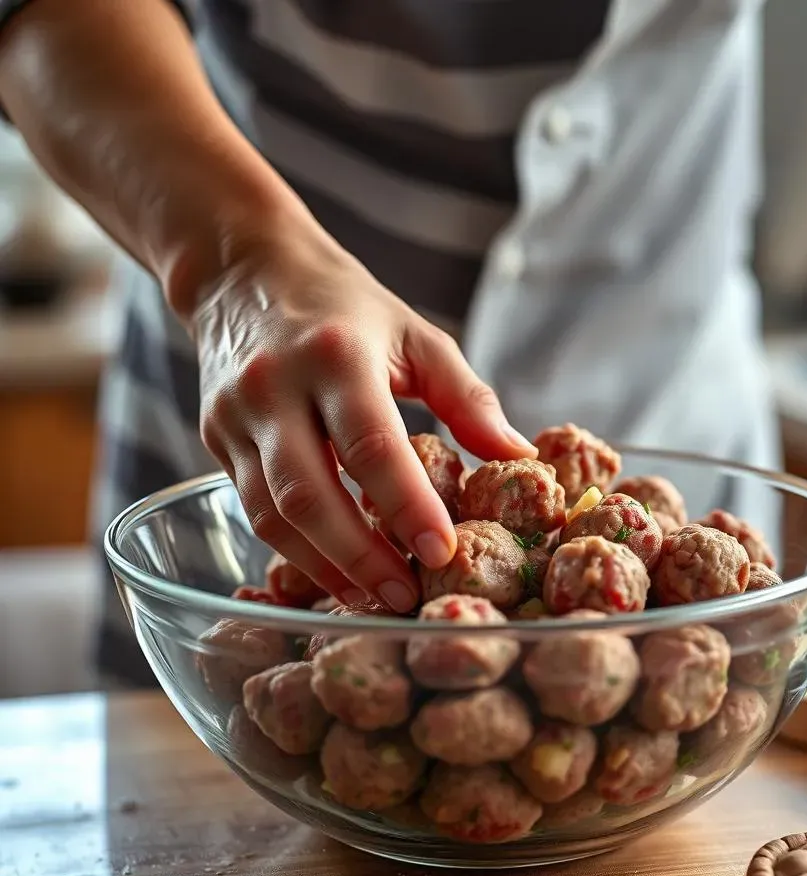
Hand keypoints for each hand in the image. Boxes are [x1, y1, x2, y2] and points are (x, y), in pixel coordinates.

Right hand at [191, 221, 535, 610]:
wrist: (244, 273)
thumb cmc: (345, 307)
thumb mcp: (415, 335)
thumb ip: (467, 398)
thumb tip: (518, 456)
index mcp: (336, 354)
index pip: (371, 446)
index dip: (407, 507)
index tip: (441, 553)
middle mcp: (274, 387)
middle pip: (310, 495)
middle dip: (359, 558)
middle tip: (404, 597)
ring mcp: (234, 417)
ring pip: (272, 514)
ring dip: (324, 566)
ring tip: (372, 596)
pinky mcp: (214, 439)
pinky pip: (254, 508)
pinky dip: (296, 548)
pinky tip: (335, 569)